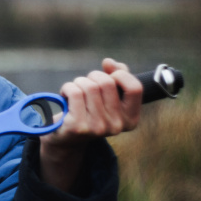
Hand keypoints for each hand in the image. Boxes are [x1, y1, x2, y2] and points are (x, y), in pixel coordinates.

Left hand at [39, 58, 142, 192]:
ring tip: (76, 92)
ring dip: (79, 82)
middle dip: (94, 76)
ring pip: (90, 86)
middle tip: (86, 85)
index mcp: (130, 119)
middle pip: (107, 83)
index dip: (121, 75)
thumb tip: (109, 62)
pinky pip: (75, 92)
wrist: (67, 137)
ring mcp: (98, 128)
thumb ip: (117, 75)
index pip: (135, 88)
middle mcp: (117, 126)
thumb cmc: (90, 110)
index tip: (110, 75)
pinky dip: (67, 88)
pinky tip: (65, 95)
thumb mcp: (109, 95)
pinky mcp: (78, 127)